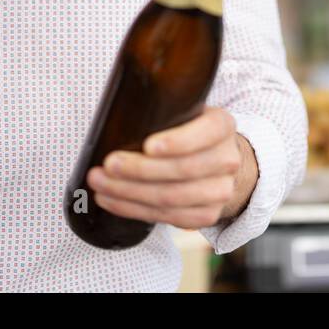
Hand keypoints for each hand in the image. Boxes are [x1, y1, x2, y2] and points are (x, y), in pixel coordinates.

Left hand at [86, 106, 257, 229]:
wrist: (216, 161)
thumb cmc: (188, 131)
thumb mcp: (186, 111)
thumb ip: (165, 110)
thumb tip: (119, 113)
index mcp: (222, 126)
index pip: (205, 133)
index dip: (177, 142)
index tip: (147, 145)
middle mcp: (228, 160)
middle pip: (182, 170)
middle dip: (139, 170)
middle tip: (108, 164)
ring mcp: (220, 191)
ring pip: (171, 198)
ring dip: (129, 193)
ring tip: (100, 184)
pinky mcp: (207, 216)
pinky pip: (167, 217)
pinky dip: (133, 210)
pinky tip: (111, 200)